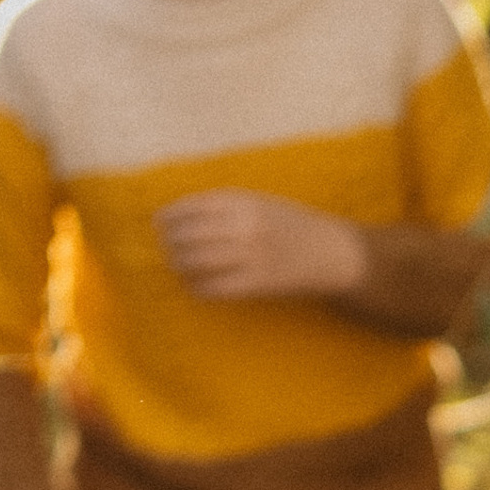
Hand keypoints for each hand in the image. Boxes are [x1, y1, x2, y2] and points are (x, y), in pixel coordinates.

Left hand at [154, 189, 369, 301]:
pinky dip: (199, 288)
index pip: (190, 207)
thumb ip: (226, 206)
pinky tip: (195, 287)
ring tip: (177, 266)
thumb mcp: (260, 202)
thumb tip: (183, 215)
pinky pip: (216, 287)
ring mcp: (250, 256)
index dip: (169, 216)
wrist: (329, 252)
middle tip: (166, 248)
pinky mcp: (257, 284)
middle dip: (170, 242)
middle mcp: (243, 227)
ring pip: (197, 260)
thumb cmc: (290, 225)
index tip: (159, 222)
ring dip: (180, 264)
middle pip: (188, 235)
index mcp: (242, 201)